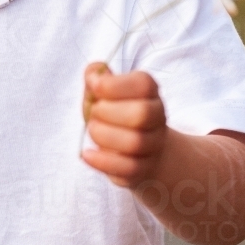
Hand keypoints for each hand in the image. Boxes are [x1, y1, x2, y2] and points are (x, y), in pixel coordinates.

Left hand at [80, 61, 166, 189]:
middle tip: (94, 112)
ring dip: (104, 135)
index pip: (143, 84)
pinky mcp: (143, 169)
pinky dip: (103, 161)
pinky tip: (87, 154)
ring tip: (93, 129)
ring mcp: (153, 145)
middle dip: (108, 112)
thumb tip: (93, 75)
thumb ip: (96, 76)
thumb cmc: (115, 113)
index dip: (115, 85)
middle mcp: (157, 117)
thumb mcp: (103, 91)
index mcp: (150, 92)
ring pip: (135, 142)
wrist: (138, 150)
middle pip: (141, 114)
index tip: (94, 86)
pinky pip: (128, 168)